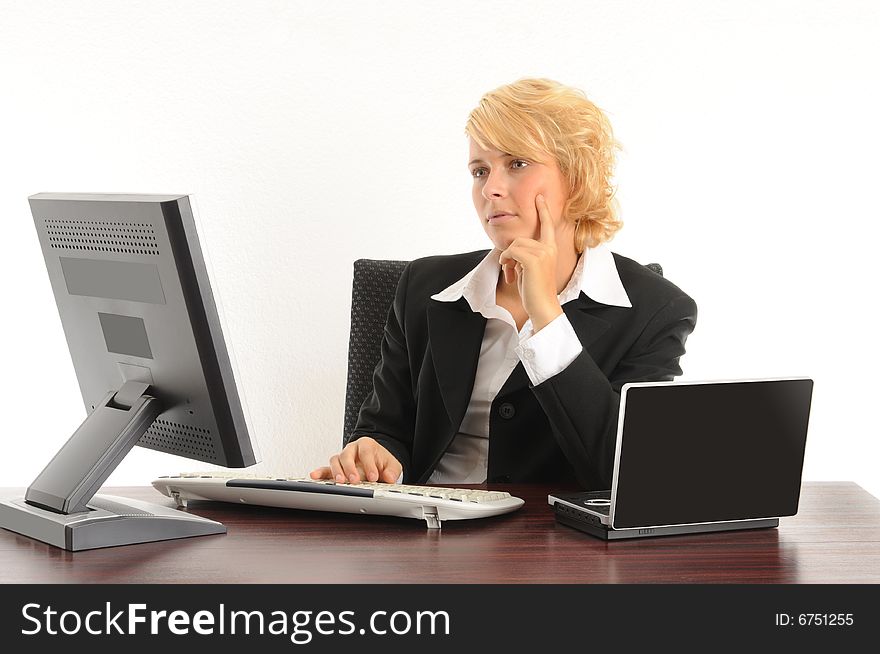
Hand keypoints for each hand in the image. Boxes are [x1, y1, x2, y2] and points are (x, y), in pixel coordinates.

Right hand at [309, 437, 402, 483]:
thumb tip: (389, 477)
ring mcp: (343, 458)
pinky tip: (315, 476)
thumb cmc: (381, 462)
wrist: (376, 462)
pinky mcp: (336, 468)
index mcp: (366, 445)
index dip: (369, 464)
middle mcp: (352, 449)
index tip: (373, 477)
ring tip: (340, 482)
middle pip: (347, 454)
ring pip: (335, 460)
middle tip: (355, 480)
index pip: (366, 452)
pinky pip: (326, 468)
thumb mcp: (392, 464)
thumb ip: (392, 470)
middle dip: (350, 468)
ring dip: (337, 471)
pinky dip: (320, 472)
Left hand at [498, 194, 563, 330]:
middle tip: (510, 271)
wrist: (543, 306)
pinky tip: (510, 274)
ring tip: (511, 274)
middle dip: (510, 254)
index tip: (540, 197)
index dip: (543, 210)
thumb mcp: (530, 268)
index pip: (547, 225)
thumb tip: (511, 250)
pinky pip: (512, 252)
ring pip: (514, 245)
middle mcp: (549, 248)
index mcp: (551, 249)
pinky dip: (506, 262)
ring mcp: (543, 252)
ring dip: (507, 259)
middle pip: (520, 239)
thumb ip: (525, 255)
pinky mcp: (534, 259)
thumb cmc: (535, 290)